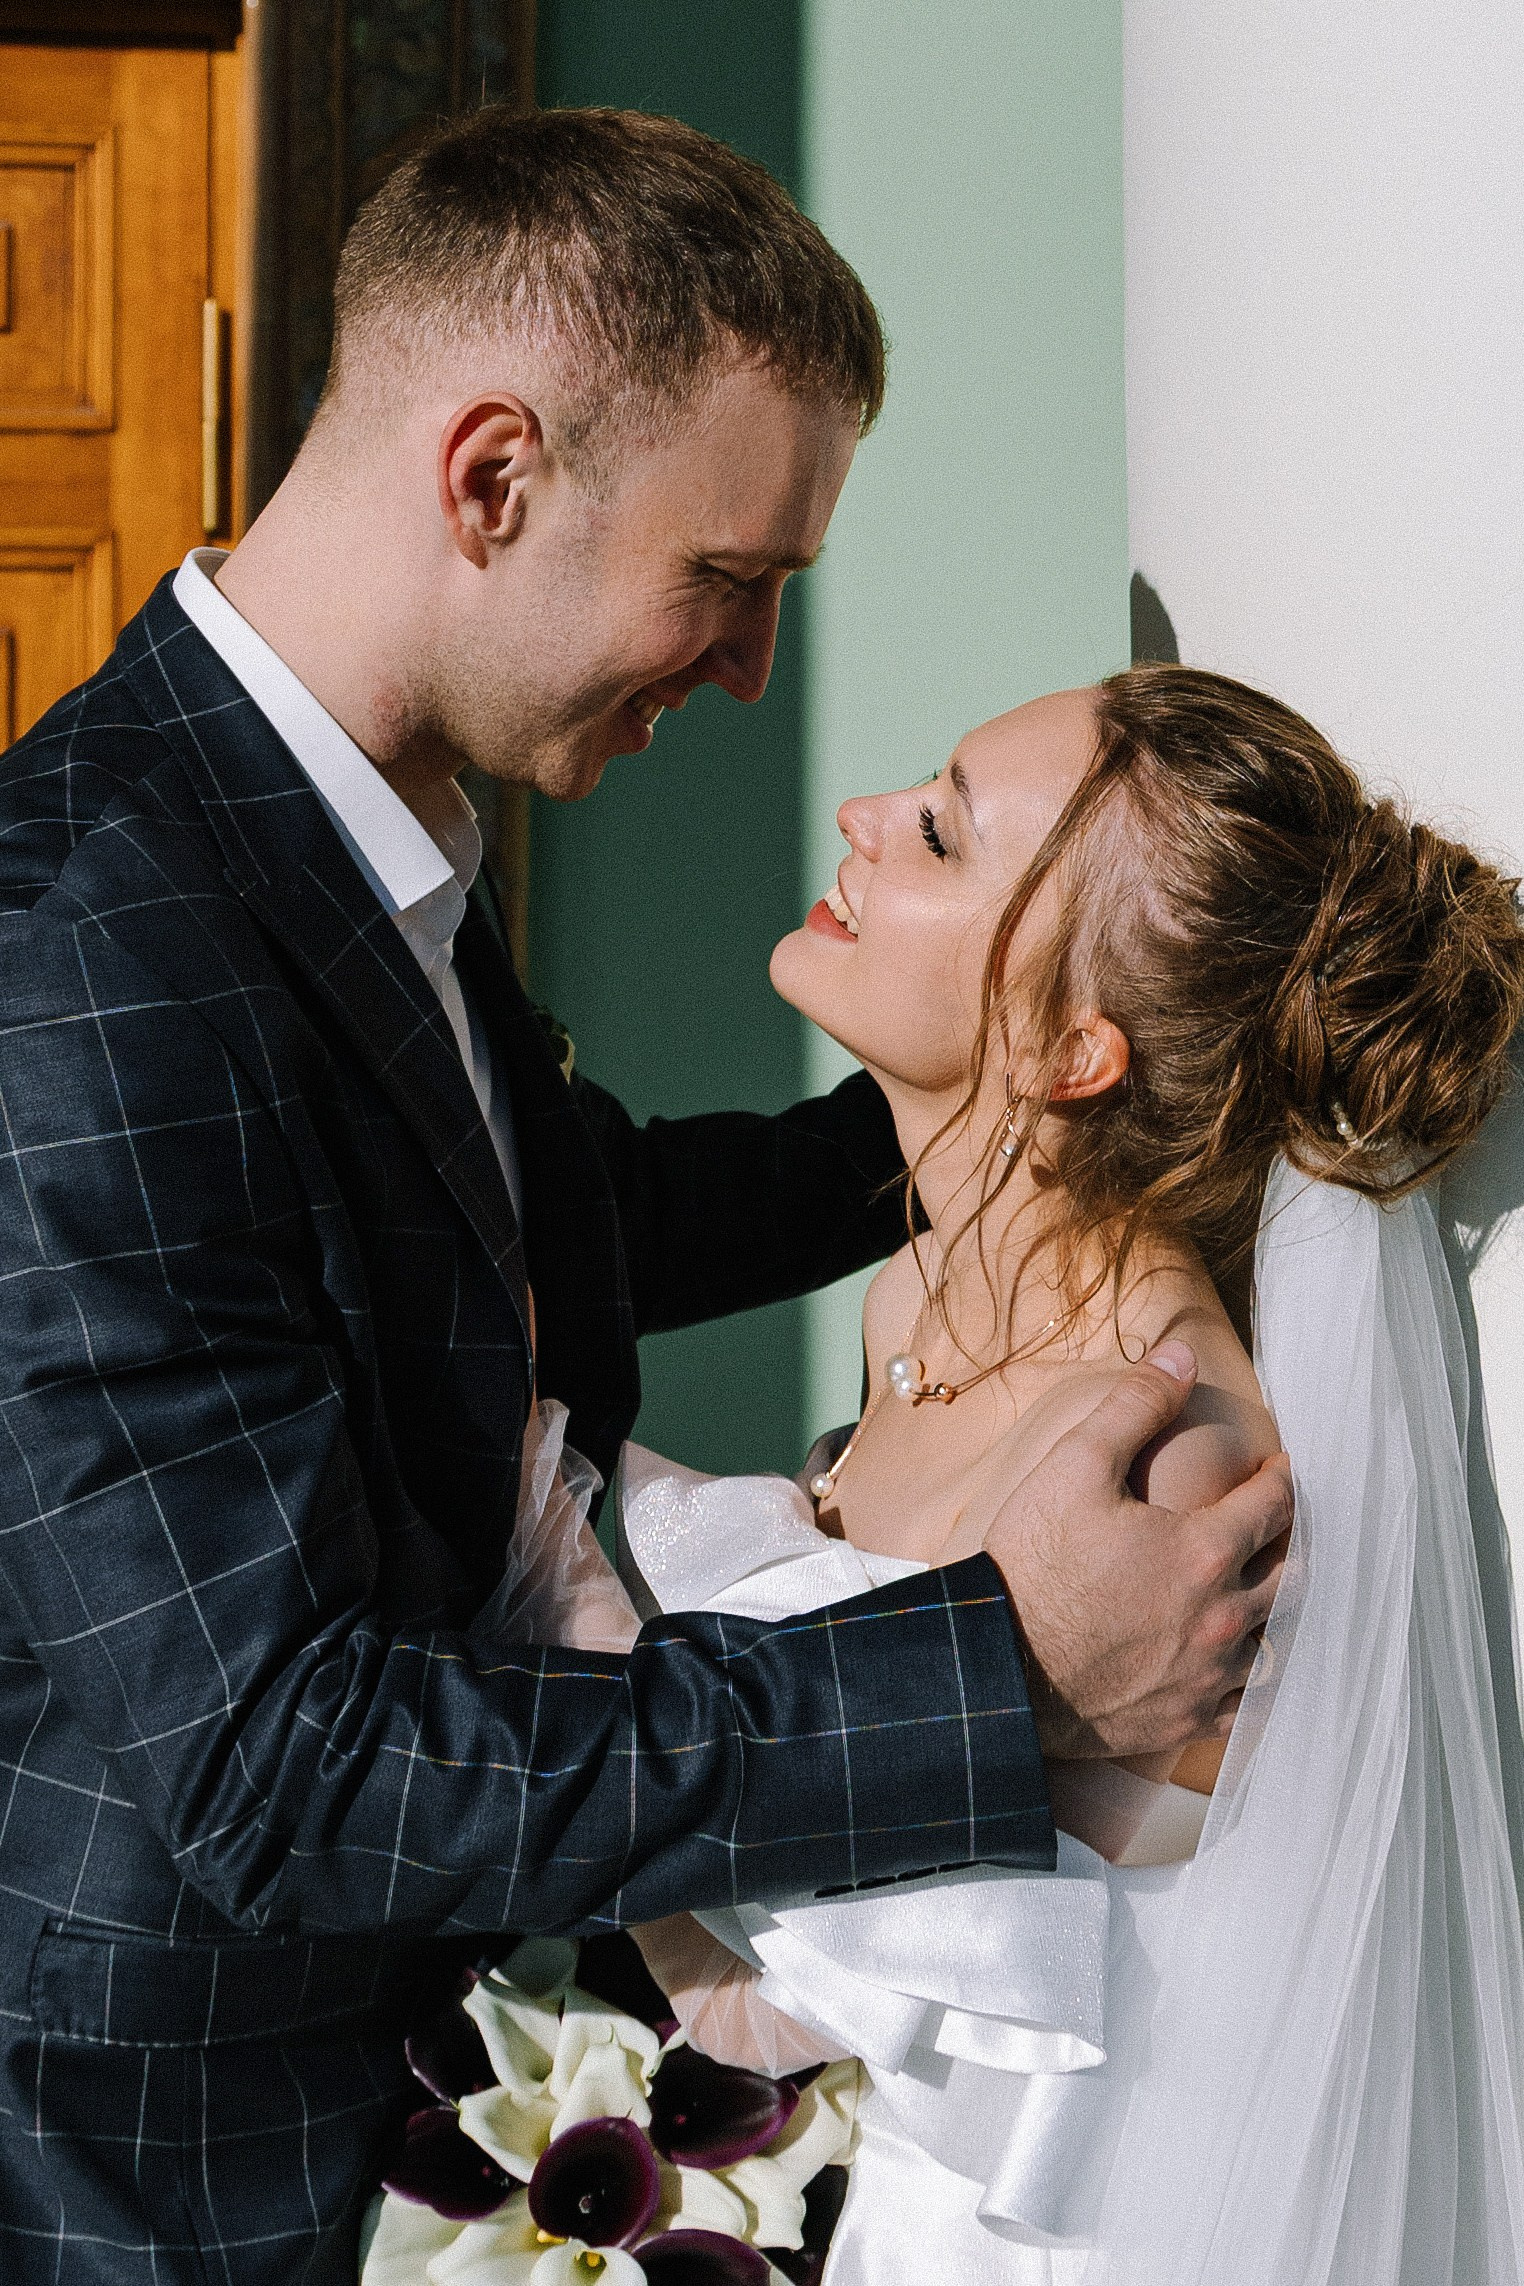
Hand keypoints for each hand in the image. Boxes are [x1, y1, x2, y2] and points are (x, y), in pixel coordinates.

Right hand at [983, 1340, 1292, 1758]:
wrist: (997, 1667)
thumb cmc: (1033, 1562)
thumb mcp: (1076, 1464)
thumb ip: (1136, 1405)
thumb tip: (1182, 1355)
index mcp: (1205, 1549)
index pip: (1273, 1504)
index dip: (1281, 1478)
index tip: (1279, 1466)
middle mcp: (1223, 1615)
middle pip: (1290, 1572)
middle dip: (1290, 1541)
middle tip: (1279, 1524)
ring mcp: (1208, 1674)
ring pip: (1274, 1638)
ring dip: (1275, 1609)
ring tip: (1266, 1590)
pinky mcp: (1186, 1718)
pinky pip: (1246, 1702)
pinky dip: (1250, 1678)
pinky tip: (1240, 1664)